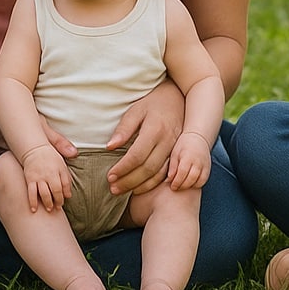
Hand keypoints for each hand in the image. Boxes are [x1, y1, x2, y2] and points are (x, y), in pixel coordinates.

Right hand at [21, 145, 71, 211]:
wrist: (34, 148)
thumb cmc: (49, 156)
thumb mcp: (62, 161)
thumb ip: (67, 173)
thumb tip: (71, 181)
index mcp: (58, 169)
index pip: (65, 184)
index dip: (66, 193)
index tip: (65, 199)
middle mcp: (49, 174)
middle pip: (56, 190)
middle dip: (58, 201)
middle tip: (58, 207)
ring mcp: (39, 177)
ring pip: (44, 193)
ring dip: (47, 203)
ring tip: (49, 208)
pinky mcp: (30, 179)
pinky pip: (31, 192)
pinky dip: (32, 202)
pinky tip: (34, 209)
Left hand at [104, 80, 182, 195]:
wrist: (179, 98)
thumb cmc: (152, 103)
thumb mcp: (136, 110)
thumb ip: (124, 128)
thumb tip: (110, 147)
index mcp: (155, 130)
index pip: (137, 155)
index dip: (123, 168)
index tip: (109, 176)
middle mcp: (167, 141)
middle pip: (148, 168)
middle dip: (129, 181)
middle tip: (112, 189)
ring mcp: (175, 149)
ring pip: (158, 174)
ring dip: (140, 186)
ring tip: (122, 191)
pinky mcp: (178, 154)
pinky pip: (166, 174)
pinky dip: (153, 184)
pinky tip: (139, 188)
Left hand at [167, 131, 211, 189]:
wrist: (198, 139)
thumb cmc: (183, 146)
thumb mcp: (175, 153)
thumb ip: (172, 166)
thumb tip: (168, 180)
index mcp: (188, 156)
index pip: (182, 172)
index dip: (176, 181)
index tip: (172, 186)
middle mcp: (198, 162)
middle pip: (191, 178)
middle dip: (182, 186)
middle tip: (175, 188)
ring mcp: (205, 166)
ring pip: (199, 181)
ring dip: (190, 186)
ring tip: (182, 186)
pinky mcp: (208, 169)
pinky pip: (204, 181)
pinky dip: (197, 185)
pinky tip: (189, 184)